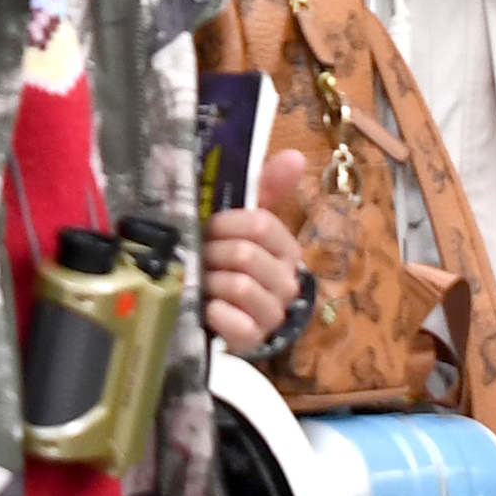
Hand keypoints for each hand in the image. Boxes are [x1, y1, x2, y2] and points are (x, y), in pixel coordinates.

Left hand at [203, 144, 315, 349]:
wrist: (218, 315)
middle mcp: (286, 282)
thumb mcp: (242, 222)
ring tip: (200, 281)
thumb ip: (266, 186)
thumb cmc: (227, 261)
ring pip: (238, 286)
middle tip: (198, 257)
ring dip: (209, 281)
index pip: (260, 224)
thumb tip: (297, 155)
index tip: (207, 227)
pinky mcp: (254, 341)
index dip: (226, 223)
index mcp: (286, 249)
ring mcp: (272, 314)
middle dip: (212, 253)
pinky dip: (216, 314)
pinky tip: (206, 309)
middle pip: (244, 254)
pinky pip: (236, 324)